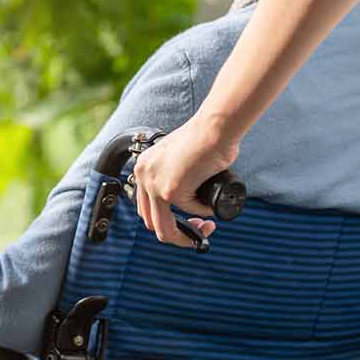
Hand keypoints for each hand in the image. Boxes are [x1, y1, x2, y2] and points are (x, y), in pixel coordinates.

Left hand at [132, 116, 238, 247]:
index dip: (166, 217)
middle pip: (151, 220)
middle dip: (176, 231)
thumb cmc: (207, 136)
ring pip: (164, 228)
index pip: (146, 205)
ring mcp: (155, 184)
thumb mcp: (182, 158)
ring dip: (186, 234)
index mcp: (144, 166)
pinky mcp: (170, 190)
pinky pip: (189, 211)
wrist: (215, 126)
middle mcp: (144, 175)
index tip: (186, 217)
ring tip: (205, 226)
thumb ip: (177, 176)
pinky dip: (202, 211)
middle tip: (197, 226)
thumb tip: (189, 199)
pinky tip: (211, 203)